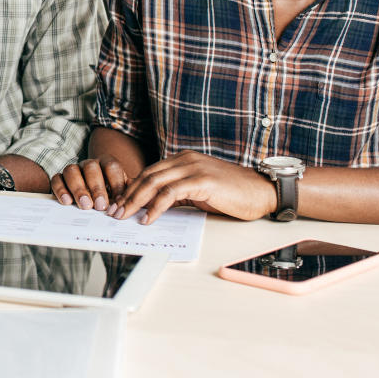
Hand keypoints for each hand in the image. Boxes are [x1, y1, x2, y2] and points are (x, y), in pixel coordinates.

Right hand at [51, 156, 138, 209]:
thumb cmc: (111, 194)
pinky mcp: (60, 178)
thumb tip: (147, 200)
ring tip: (85, 205)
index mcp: (106, 163)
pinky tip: (67, 202)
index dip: (115, 182)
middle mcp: (89, 164)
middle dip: (96, 187)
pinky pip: (57, 179)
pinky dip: (60, 189)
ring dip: (78, 188)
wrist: (93, 196)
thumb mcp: (124, 192)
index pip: (111, 166)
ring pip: (71, 170)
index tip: (119, 200)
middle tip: (100, 205)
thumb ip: (132, 193)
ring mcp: (74, 169)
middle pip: (90, 167)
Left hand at [109, 150, 276, 222]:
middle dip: (128, 195)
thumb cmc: (234, 193)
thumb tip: (155, 206)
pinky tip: (148, 218)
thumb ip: (179, 192)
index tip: (120, 204)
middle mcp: (185, 159)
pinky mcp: (202, 181)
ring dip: (136, 201)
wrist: (262, 191)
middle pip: (147, 176)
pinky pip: (171, 193)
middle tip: (116, 212)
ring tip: (126, 216)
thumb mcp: (200, 190)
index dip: (132, 188)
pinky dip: (155, 207)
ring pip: (154, 183)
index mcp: (184, 159)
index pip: (150, 172)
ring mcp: (193, 168)